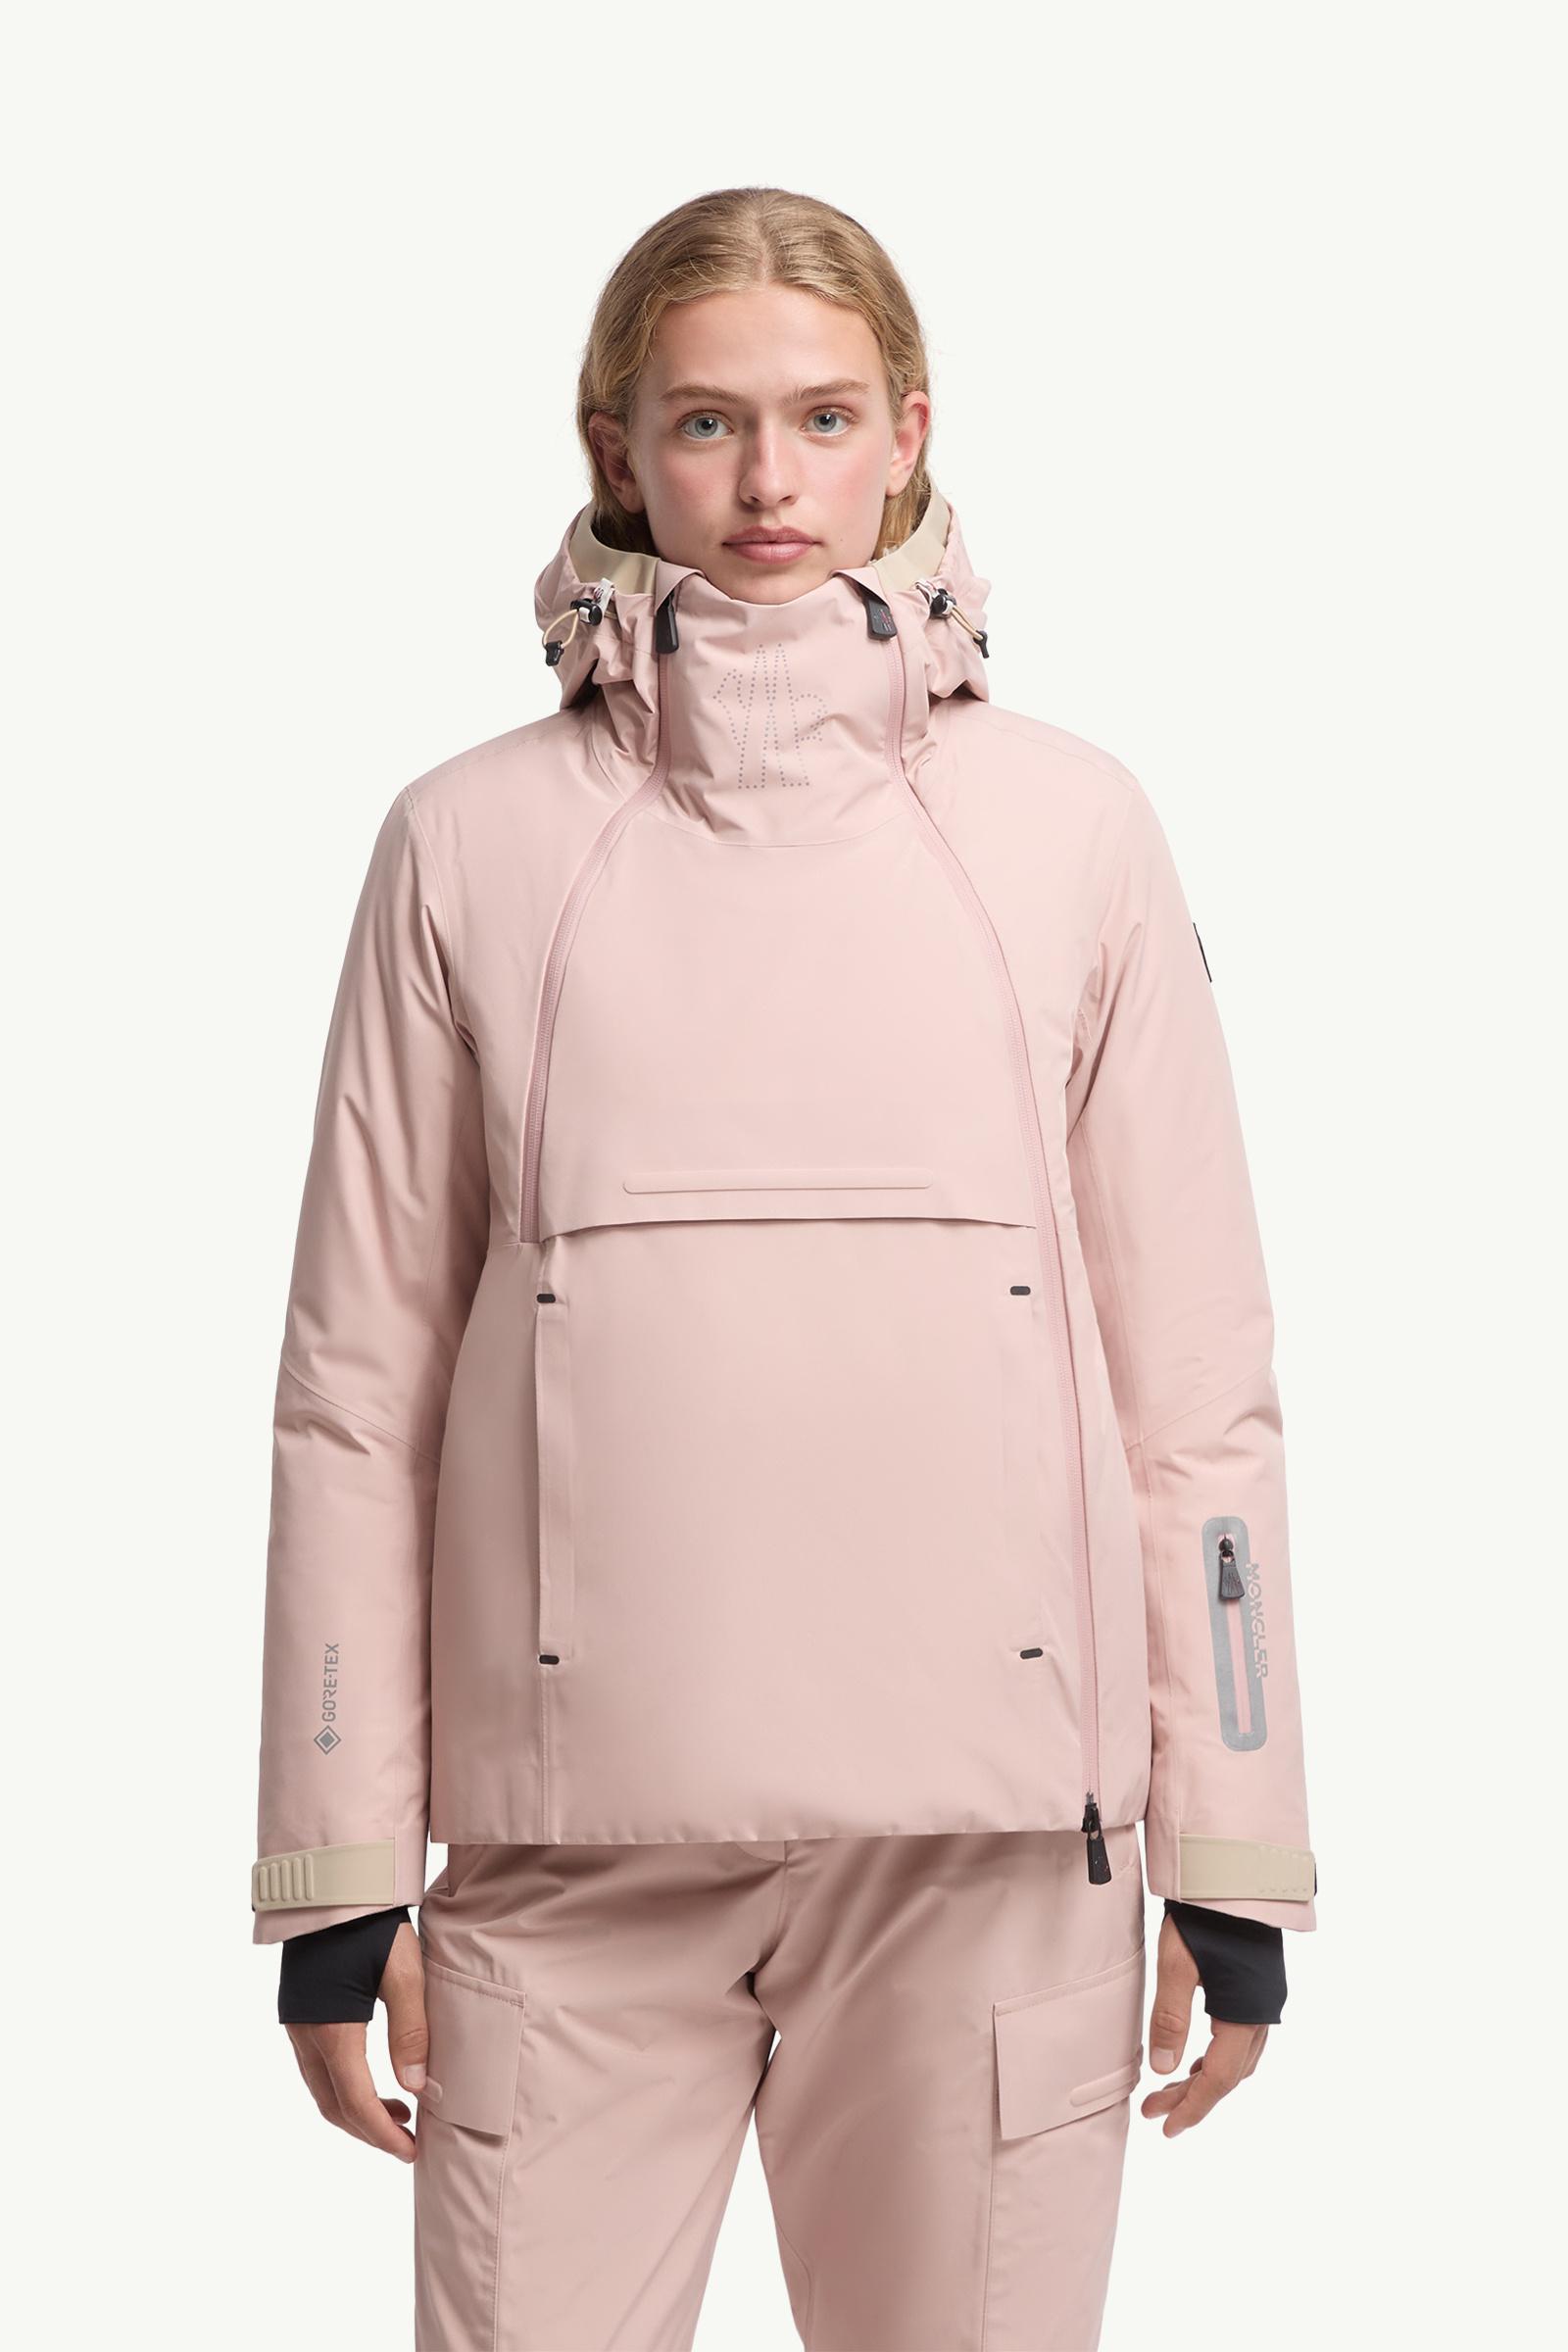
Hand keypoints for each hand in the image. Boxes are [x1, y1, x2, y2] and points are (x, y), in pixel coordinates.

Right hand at [284, 1920, 428, 2161]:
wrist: (332, 1887)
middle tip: (407, 2139)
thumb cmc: (372, 1925)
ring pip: (322, 2090)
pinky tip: (373, 2078)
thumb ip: (411, 2030)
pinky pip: (317, 2069)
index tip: (411, 2150)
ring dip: (356, 2111)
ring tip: (400, 2111)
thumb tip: (417, 2088)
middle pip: (333, 2106)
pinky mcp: (300, 2015)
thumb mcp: (403, 1972)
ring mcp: (298, 2026)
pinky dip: (344, 2087)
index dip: (383, 2134)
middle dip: (369, 2131)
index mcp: (332, 2030)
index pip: (355, 2103)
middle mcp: (306, 2036)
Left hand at [1139, 1909, 1267, 2136]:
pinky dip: (1218, 2055)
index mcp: (1245, 2014)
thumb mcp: (1177, 1964)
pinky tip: (1198, 2054)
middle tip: (1155, 2110)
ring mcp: (1265, 2001)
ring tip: (1172, 2087)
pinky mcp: (1260, 1988)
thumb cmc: (1204, 1916)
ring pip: (1238, 2059)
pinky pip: (1242, 2039)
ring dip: (1206, 2077)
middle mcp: (1263, 2014)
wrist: (1236, 1875)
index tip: (1166, 2128)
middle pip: (1229, 2074)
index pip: (1219, 2079)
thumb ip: (1170, 2017)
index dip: (1193, 2107)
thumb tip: (1165, 2070)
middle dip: (1193, 2096)